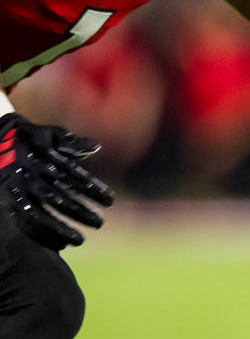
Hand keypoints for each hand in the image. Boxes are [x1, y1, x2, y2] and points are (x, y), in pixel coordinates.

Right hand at [0, 113, 114, 250]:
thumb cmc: (29, 137)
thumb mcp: (50, 135)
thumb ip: (72, 143)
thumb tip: (96, 147)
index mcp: (46, 159)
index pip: (75, 178)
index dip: (94, 189)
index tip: (111, 201)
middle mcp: (33, 177)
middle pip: (61, 200)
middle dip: (81, 213)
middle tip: (100, 223)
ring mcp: (20, 191)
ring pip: (42, 215)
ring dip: (61, 229)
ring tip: (79, 240)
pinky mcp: (10, 201)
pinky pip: (25, 222)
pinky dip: (41, 234)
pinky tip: (57, 244)